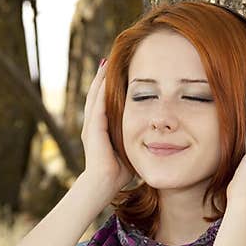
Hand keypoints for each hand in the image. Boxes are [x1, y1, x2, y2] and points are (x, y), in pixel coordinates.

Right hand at [80, 58, 132, 193]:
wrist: (103, 184)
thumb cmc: (119, 172)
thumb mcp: (131, 148)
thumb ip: (137, 138)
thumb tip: (155, 134)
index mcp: (100, 129)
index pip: (103, 103)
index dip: (108, 88)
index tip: (116, 73)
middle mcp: (92, 125)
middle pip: (96, 95)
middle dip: (102, 78)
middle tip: (108, 60)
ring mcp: (90, 126)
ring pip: (94, 96)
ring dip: (100, 79)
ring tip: (106, 63)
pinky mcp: (92, 129)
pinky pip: (97, 104)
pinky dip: (101, 90)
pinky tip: (106, 77)